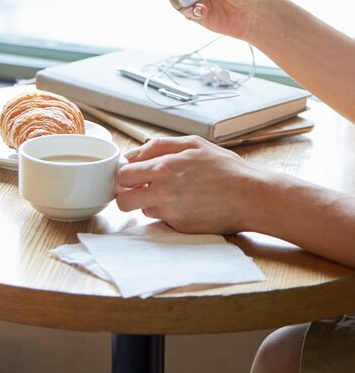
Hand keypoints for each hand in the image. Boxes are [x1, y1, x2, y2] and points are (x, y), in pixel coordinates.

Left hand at [116, 136, 264, 234]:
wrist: (250, 196)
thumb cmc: (226, 168)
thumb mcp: (193, 144)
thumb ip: (159, 146)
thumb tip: (134, 154)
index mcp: (163, 168)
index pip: (123, 176)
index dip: (126, 174)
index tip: (134, 173)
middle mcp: (163, 193)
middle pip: (123, 201)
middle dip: (128, 194)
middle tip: (143, 187)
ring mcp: (171, 214)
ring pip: (144, 210)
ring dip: (151, 202)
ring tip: (175, 192)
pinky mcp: (181, 228)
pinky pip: (163, 220)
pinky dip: (169, 213)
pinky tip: (187, 204)